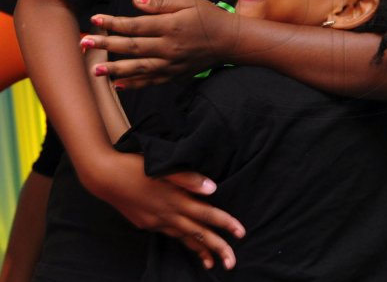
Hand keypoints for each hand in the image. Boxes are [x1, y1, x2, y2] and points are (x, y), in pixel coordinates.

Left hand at [82, 0, 231, 86]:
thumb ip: (160, 2)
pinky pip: (150, 80)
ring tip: (95, 70)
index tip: (95, 20)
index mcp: (170, 26)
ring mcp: (171, 64)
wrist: (230, 41)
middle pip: (132, 47)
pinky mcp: (175, 74)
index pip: (135, 25)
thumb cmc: (209, 16)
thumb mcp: (187, 1)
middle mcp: (169, 47)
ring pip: (138, 68)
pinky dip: (133, 83)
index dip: (113, 23)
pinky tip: (117, 84)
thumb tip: (135, 0)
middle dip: (106, 45)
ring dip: (115, 68)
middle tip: (84, 43)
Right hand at [86, 149, 244, 269]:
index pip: (206, 214)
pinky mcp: (145, 223)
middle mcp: (167, 214)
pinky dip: (181, 240)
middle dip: (216, 248)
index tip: (241, 233)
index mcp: (175, 199)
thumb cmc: (135, 165)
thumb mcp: (163, 166)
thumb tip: (213, 189)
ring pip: (183, 238)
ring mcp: (155, 221)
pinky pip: (169, 234)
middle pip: (197, 234)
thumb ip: (189, 178)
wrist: (104, 177)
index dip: (225, 223)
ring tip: (212, 262)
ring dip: (199, 249)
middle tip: (232, 262)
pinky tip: (185, 241)